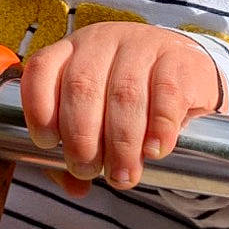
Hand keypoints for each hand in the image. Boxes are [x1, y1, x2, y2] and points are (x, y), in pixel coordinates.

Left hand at [19, 21, 222, 195]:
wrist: (190, 71)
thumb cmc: (133, 98)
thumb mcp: (99, 113)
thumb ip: (78, 149)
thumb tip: (76, 187)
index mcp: (73, 50)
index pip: (42, 69)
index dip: (38, 110)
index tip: (49, 144)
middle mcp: (104, 41)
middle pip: (82, 88)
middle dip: (82, 140)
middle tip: (90, 170)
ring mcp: (144, 45)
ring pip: (124, 95)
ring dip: (121, 144)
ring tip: (124, 174)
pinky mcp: (180, 59)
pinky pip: (166, 94)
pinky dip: (158, 129)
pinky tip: (154, 150)